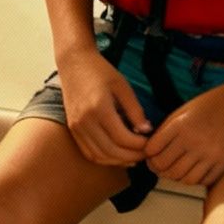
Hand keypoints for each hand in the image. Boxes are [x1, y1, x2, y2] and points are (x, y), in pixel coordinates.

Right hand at [56, 50, 151, 165]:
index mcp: (99, 108)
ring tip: (134, 157)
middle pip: (111, 151)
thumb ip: (135, 110)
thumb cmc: (100, 71)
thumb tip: (147, 131)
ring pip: (99, 156)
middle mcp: (85, 121)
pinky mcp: (72, 129)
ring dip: (118, 161)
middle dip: (132, 156)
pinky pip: (88, 152)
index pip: (122, 138)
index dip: (139, 145)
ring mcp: (76, 127)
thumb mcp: (123, 86)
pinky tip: (117, 156)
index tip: (151, 143)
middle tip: (146, 154)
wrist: (74, 63)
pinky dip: (104, 159)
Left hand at [143, 84, 223, 187]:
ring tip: (175, 169)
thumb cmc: (214, 102)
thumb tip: (153, 147)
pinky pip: (202, 181)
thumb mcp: (186, 109)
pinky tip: (193, 170)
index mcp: (180, 125)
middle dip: (158, 168)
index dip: (148, 155)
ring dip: (175, 176)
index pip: (153, 151)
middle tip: (159, 165)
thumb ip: (168, 128)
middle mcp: (193, 142)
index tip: (150, 155)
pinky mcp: (223, 163)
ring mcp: (209, 154)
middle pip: (164, 168)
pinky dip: (194, 179)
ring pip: (182, 178)